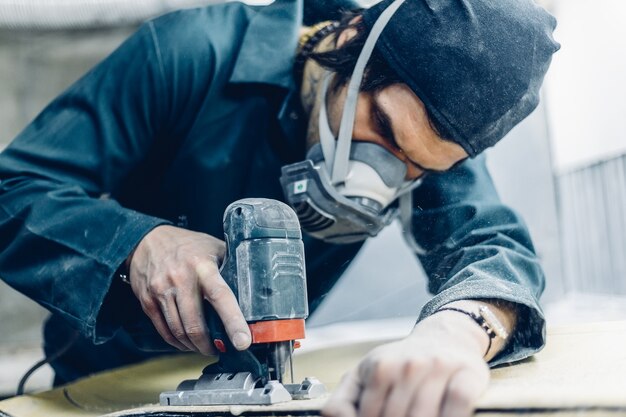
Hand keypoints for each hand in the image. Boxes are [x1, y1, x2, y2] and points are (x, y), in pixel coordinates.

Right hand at [128, 225, 250, 354]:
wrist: (146, 240)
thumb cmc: (186, 245)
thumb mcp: (213, 247)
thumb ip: (230, 265)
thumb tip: (253, 288)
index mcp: (202, 266)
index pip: (221, 297)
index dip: (233, 321)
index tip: (243, 341)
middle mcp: (180, 279)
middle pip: (195, 324)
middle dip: (209, 344)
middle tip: (220, 349)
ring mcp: (161, 291)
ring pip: (179, 331)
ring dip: (193, 345)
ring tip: (204, 346)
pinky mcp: (148, 300)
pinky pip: (164, 330)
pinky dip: (177, 342)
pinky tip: (186, 342)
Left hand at [322, 311, 490, 416]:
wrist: (445, 338)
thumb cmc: (400, 365)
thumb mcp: (365, 375)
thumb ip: (343, 402)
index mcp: (379, 368)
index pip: (368, 416)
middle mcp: (408, 365)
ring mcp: (438, 369)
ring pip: (424, 416)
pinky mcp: (467, 374)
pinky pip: (457, 405)